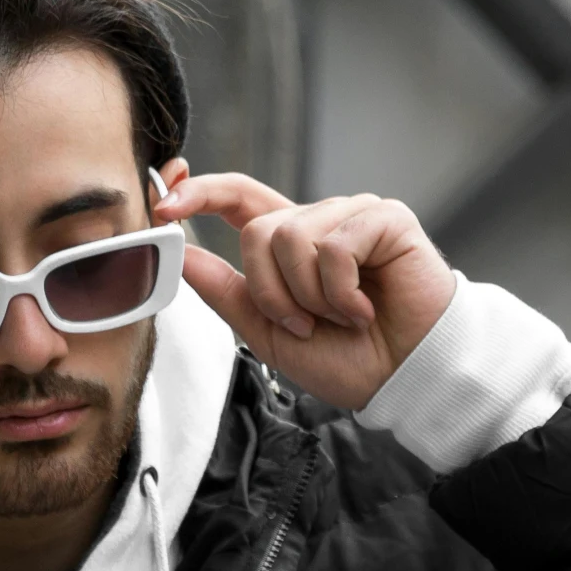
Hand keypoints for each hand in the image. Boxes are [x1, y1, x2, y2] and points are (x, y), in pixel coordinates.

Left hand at [156, 173, 458, 410]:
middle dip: (272, 292)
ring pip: (291, 237)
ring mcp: (353, 215)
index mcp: (291, 243)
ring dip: (310, 296)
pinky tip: (366, 309)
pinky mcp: (385, 219)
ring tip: (344, 318)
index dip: (198, 192)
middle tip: (306, 325)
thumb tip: (180, 255)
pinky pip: (334, 245)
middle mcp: (319, 222)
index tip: (164, 205)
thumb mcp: (270, 334)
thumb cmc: (351, 360)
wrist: (407, 378)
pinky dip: (341, 292)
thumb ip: (227, 292)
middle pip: (258, 229)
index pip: (236, 198)